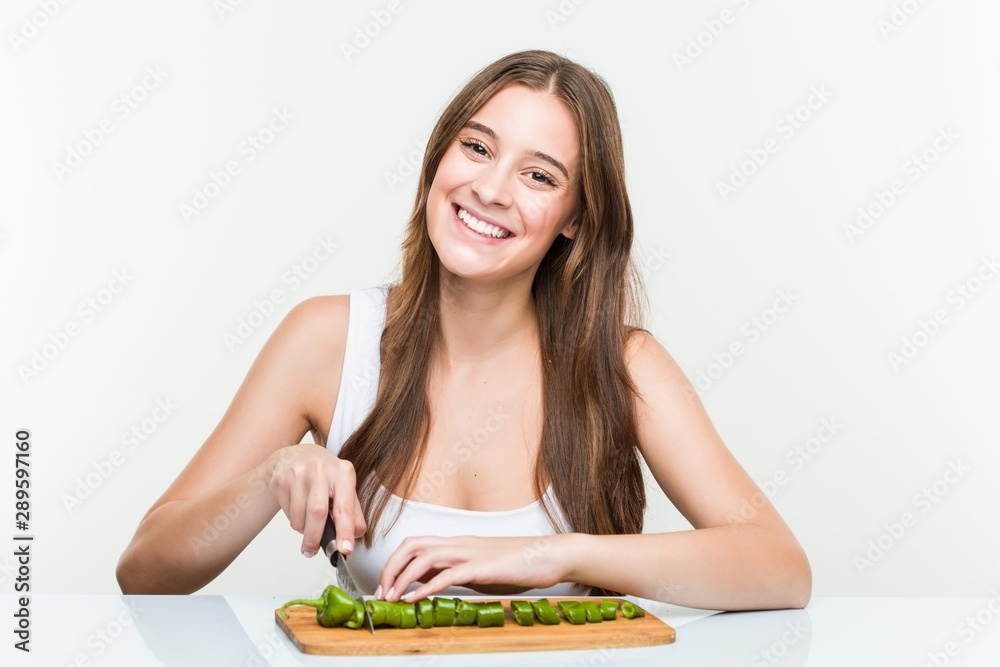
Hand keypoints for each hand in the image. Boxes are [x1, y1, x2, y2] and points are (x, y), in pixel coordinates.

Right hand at [265, 444, 365, 557]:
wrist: (297, 455)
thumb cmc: (326, 476)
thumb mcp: (345, 488)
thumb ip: (353, 513)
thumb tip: (354, 536)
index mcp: (343, 472)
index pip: (345, 507)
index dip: (345, 530)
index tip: (345, 549)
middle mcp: (321, 469)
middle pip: (317, 512)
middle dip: (315, 537)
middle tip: (313, 551)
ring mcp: (299, 473)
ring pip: (299, 516)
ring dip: (303, 530)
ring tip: (308, 527)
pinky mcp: (281, 479)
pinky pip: (287, 512)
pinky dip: (294, 520)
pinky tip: (299, 511)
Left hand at [376, 535, 569, 602]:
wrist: (552, 555)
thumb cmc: (521, 564)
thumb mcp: (480, 570)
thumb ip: (456, 572)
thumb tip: (430, 583)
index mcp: (459, 544)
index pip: (416, 544)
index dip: (395, 563)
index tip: (385, 586)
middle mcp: (460, 544)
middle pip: (413, 545)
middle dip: (391, 567)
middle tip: (381, 592)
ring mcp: (471, 553)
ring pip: (425, 555)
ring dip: (402, 577)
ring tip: (392, 598)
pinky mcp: (483, 567)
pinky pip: (448, 574)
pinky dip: (426, 587)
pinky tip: (415, 599)